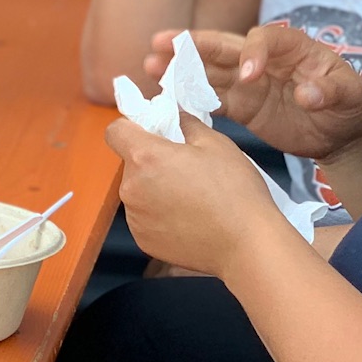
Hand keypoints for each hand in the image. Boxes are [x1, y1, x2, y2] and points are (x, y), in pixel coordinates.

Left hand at [106, 112, 287, 278]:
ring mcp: (134, 217)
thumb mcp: (216, 143)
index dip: (131, 128)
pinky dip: (160, 214)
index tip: (152, 133)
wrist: (246, 244)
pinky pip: (144, 217)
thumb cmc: (235, 191)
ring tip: (192, 197)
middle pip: (131, 163)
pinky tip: (189, 218)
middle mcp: (131, 188)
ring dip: (155, 188)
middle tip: (186, 167)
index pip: (115, 132)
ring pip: (138, 191)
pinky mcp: (142, 239)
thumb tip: (174, 116)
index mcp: (145, 158)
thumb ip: (186, 124)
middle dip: (152, 161)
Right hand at [145, 25, 361, 161]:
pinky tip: (164, 97)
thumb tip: (307, 93)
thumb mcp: (349, 96)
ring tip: (149, 65)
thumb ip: (329, 91)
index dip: (252, 53)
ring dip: (179, 68)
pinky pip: (210, 99)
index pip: (263, 40)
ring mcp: (249, 84)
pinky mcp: (241, 106)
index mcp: (292, 49)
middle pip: (223, 47)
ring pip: (209, 71)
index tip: (248, 76)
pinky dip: (188, 99)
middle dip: (192, 44)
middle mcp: (264, 61)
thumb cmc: (351, 106)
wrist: (343, 133)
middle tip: (160, 42)